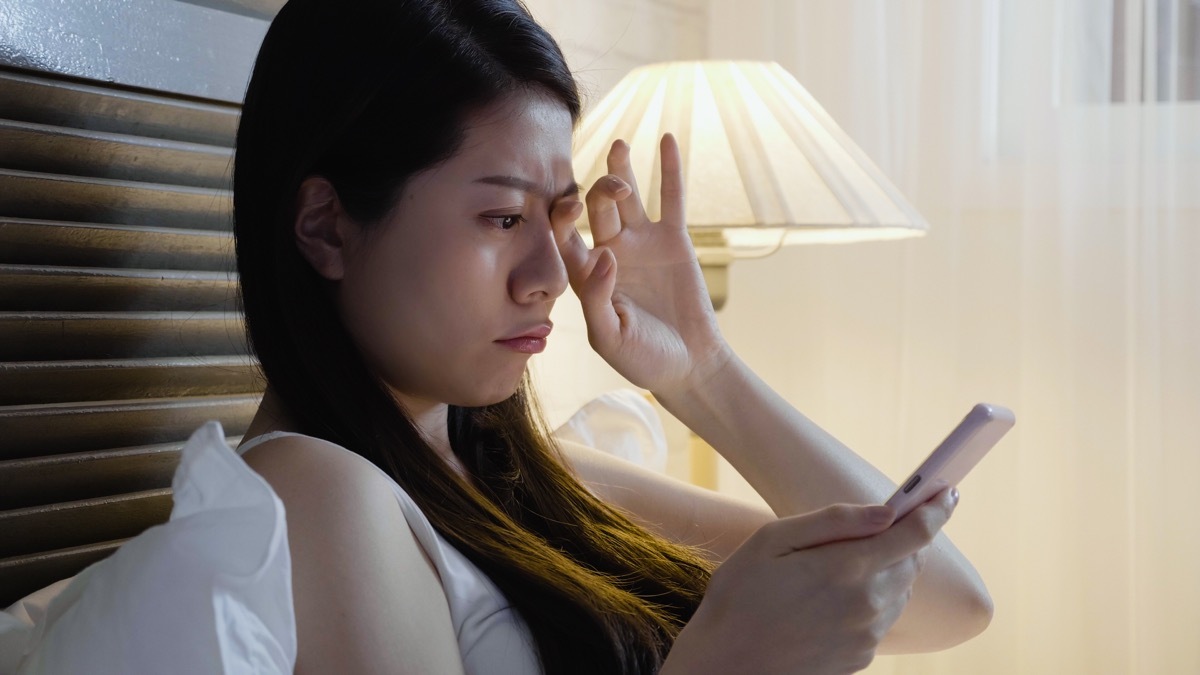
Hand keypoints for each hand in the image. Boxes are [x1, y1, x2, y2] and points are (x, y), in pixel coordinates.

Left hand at [553, 134, 728, 392]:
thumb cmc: (643, 359)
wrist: (689, 366)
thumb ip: (597, 298)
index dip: (560, 216)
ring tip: (618, 147)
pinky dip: (669, 170)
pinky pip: (670, 198)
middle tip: (612, 190)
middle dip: (597, 193)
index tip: (570, 209)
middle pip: (594, 209)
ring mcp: (641, 243)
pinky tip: (667, 139)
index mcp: (585, 275)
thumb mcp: (610, 338)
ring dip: (619, 171)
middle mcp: (609, 251)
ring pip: (626, 198)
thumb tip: (603, 254)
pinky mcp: (673, 240)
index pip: (563, 236)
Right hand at [662, 489, 959, 674]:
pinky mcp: (861, 658)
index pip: (914, 534)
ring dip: (886, 572)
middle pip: (911, 563)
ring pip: (900, 592)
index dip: (936, 509)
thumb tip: (885, 511)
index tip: (948, 493)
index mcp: (847, 569)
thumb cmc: (739, 595)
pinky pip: (882, 620)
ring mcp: (867, 636)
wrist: (725, 665)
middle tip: (875, 529)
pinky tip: (830, 600)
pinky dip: (871, 601)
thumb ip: (833, 522)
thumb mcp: (772, 541)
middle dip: (902, 540)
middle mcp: (867, 605)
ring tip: (839, 568)